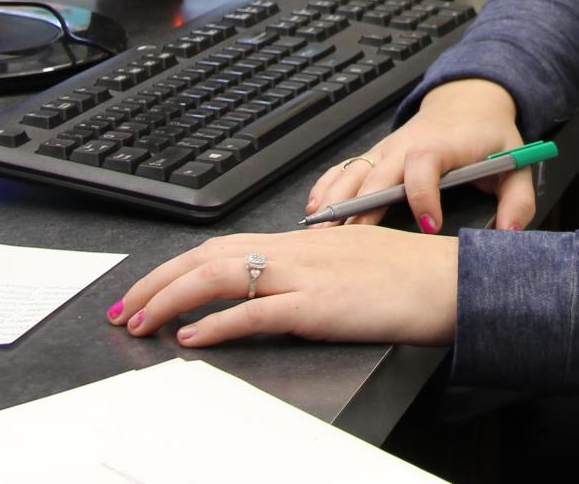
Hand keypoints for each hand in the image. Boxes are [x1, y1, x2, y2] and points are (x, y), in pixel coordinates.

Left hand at [109, 227, 456, 347]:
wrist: (454, 282)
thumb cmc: (412, 279)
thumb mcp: (352, 267)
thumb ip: (312, 274)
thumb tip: (273, 292)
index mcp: (305, 241)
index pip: (225, 247)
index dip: (178, 267)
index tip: (148, 290)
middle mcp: (299, 250)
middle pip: (209, 256)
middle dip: (158, 281)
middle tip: (124, 309)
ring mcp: (308, 276)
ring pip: (222, 276)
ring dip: (172, 299)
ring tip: (142, 323)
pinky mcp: (320, 305)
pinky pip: (256, 311)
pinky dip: (217, 323)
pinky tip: (193, 338)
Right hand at [304, 78, 534, 233]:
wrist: (470, 100)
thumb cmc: (490, 136)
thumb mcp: (516, 162)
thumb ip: (518, 199)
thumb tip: (509, 234)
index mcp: (443, 144)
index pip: (425, 164)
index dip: (424, 195)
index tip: (429, 226)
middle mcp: (408, 145)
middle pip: (377, 173)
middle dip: (362, 207)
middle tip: (351, 244)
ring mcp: (388, 149)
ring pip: (355, 171)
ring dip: (337, 199)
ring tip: (321, 230)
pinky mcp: (376, 155)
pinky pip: (345, 168)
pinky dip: (327, 186)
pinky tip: (315, 208)